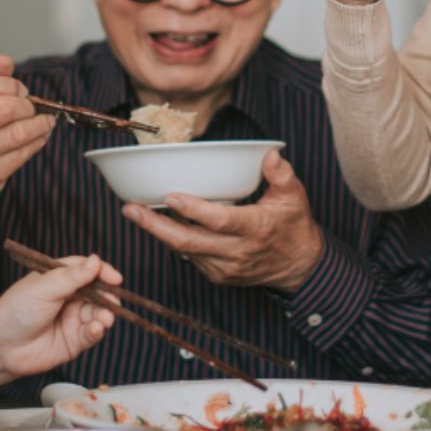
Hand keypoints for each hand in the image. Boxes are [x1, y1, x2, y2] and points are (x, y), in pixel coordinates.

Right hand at [0, 55, 54, 224]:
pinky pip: (21, 154)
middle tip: (30, 106)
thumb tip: (5, 60)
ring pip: (17, 132)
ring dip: (39, 123)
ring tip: (43, 120)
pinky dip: (37, 141)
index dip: (7, 83)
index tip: (19, 89)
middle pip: (2, 108)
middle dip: (25, 104)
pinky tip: (40, 136)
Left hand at [0, 255, 122, 389]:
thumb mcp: (43, 288)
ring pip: (99, 313)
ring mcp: (72, 319)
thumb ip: (71, 276)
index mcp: (59, 279)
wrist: (0, 348)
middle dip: (109, 296)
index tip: (115, 278)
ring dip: (105, 314)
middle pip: (98, 292)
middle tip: (113, 300)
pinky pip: (92, 333)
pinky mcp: (75, 341)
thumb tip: (96, 261)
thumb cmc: (15, 312)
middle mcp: (69, 298)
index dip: (102, 271)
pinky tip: (95, 328)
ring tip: (104, 318)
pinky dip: (97, 330)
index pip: (87, 269)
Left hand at [122, 150, 324, 291]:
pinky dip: (174, 241)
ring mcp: (226, 268)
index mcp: (256, 228)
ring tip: (135, 212)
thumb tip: (270, 154)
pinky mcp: (219, 276)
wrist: (299, 267)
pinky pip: (191, 258)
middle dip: (156, 226)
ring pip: (185, 251)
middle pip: (190, 241)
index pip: (220, 221)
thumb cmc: (294, 227)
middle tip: (131, 209)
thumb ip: (280, 175)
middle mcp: (238, 251)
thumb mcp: (295, 197)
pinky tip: (158, 224)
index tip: (171, 196)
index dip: (194, 211)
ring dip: (158, 233)